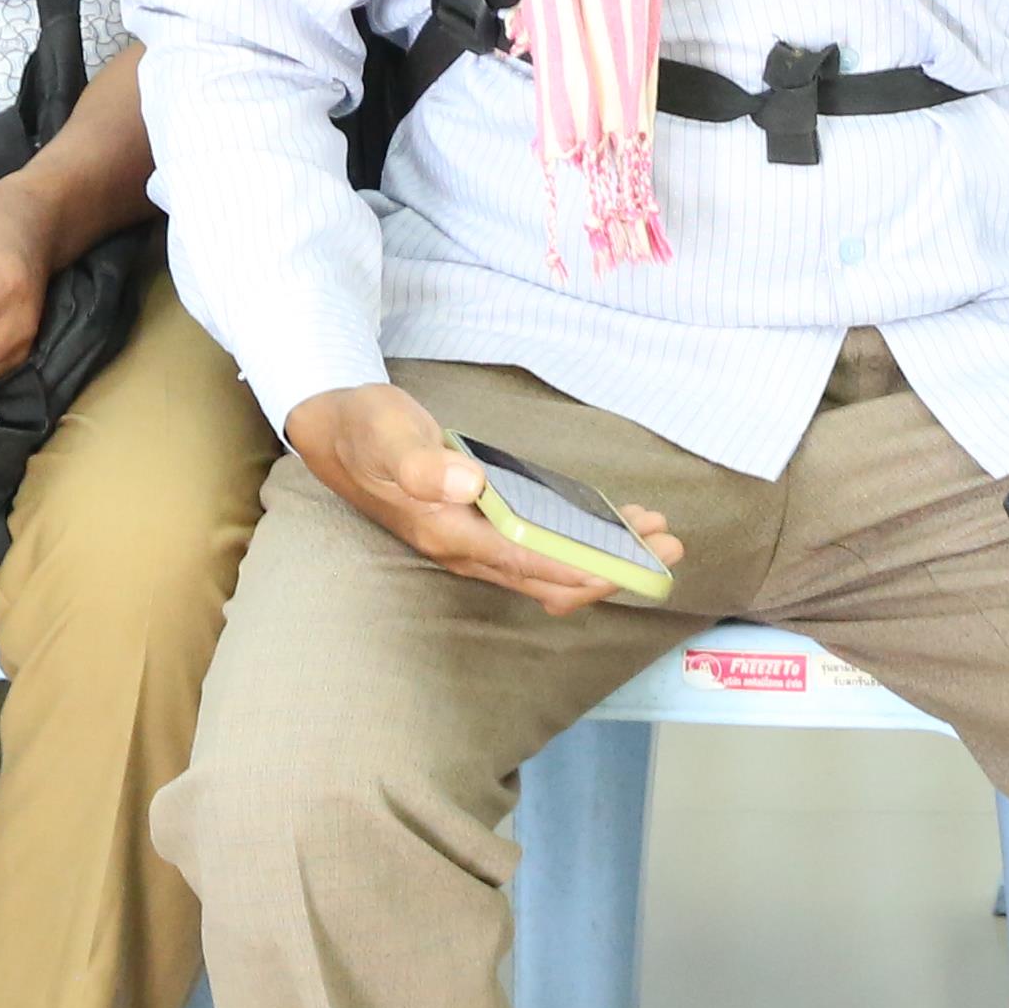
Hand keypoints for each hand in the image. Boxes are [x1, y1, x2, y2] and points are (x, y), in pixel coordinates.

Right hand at [286, 381, 679, 614]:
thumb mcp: (386, 436)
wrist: (338, 432)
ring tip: (657, 535)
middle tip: (670, 547)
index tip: (637, 562)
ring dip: (604, 558)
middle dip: (613, 569)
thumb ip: (421, 463)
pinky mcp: (481, 526)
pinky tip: (614, 522)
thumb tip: (467, 484)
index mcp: (449, 533)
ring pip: (551, 567)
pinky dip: (581, 541)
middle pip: (552, 577)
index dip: (587, 567)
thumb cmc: (366, 430)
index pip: (531, 562)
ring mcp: (475, 542)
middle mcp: (467, 549)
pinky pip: (541, 547)